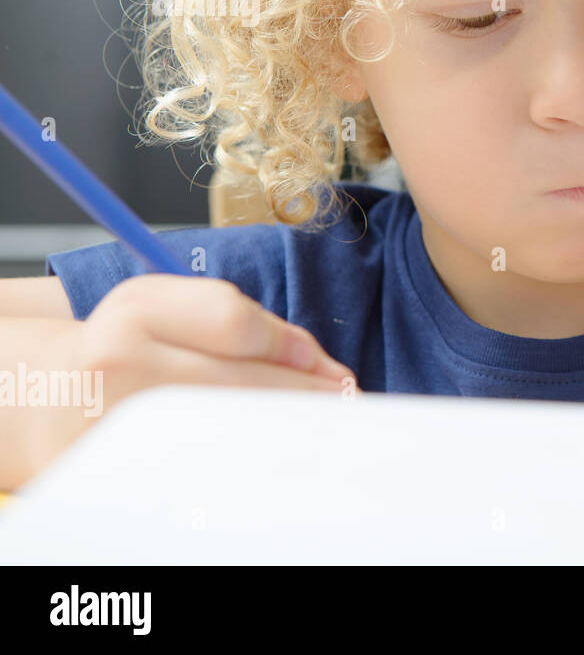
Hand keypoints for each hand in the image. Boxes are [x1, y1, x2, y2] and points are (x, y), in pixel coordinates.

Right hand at [23, 275, 355, 484]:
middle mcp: (119, 362)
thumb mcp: (172, 307)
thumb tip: (315, 361)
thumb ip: (244, 322)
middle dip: (305, 395)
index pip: (235, 321)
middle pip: (241, 383)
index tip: (326, 367)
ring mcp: (115, 421)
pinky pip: (208, 466)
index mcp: (136, 309)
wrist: (50, 396)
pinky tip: (268, 451)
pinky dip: (248, 458)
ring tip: (312, 427)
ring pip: (231, 429)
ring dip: (282, 429)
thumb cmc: (129, 344)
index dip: (293, 346)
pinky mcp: (120, 468)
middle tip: (342, 403)